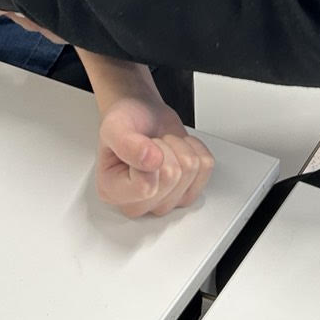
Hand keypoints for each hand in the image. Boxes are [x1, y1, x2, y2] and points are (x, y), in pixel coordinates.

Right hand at [87, 63, 214, 218]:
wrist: (142, 115)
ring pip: (191, 170)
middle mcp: (138, 204)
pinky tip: (176, 148)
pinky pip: (206, 166)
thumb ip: (126, 143)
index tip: (139, 145)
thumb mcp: (115, 125)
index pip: (145, 186)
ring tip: (162, 144)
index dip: (149, 157)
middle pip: (172, 177)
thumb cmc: (126, 122)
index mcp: (112, 192)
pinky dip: (195, 147)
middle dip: (165, 148)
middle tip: (151, 143)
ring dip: (179, 147)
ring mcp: (165, 203)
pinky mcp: (187, 194)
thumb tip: (151, 160)